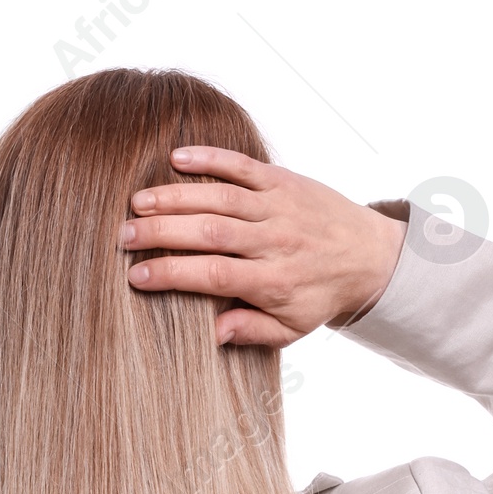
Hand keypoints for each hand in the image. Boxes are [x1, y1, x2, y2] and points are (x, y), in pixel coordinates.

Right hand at [120, 146, 404, 347]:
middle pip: (209, 233)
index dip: (172, 275)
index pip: (213, 276)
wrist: (369, 256)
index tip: (136, 277)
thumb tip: (211, 335)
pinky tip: (176, 158)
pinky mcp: (283, 180)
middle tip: (123, 236)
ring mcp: (278, 206)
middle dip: (162, 234)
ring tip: (137, 203)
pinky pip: (242, 166)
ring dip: (175, 197)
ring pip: (219, 198)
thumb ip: (250, 332)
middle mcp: (274, 241)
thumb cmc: (320, 296)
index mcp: (272, 282)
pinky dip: (210, 159)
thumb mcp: (291, 329)